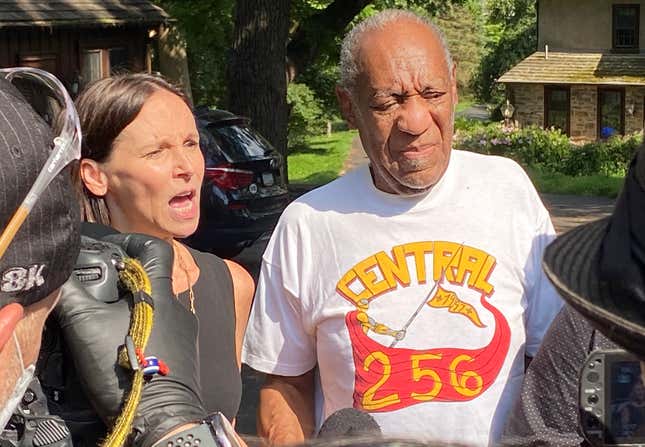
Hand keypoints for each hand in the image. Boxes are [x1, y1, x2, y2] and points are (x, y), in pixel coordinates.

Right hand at [55, 234, 204, 446]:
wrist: (161, 414)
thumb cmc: (126, 364)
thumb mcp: (86, 326)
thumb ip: (73, 294)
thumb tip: (62, 276)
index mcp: (160, 292)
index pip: (157, 248)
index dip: (133, 241)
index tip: (111, 249)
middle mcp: (178, 306)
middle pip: (152, 278)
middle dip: (124, 279)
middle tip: (96, 288)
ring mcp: (186, 330)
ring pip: (156, 305)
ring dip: (132, 306)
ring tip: (104, 318)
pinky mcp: (185, 351)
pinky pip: (163, 328)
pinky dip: (143, 327)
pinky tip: (122, 342)